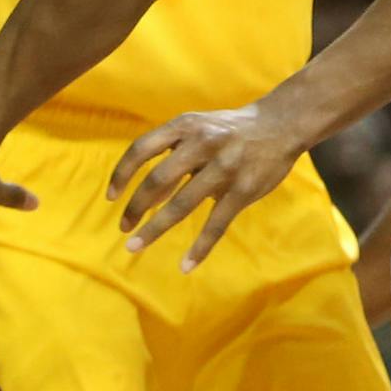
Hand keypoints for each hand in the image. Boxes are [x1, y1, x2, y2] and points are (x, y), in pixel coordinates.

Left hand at [106, 106, 300, 271]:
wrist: (279, 124)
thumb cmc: (227, 130)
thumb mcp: (197, 129)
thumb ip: (172, 156)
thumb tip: (144, 197)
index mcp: (185, 126)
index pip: (142, 149)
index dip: (122, 174)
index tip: (110, 197)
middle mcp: (201, 144)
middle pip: (157, 180)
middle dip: (135, 207)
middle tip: (123, 228)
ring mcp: (224, 168)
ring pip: (182, 205)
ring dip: (155, 228)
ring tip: (134, 247)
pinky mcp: (243, 190)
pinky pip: (216, 224)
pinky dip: (200, 247)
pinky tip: (186, 265)